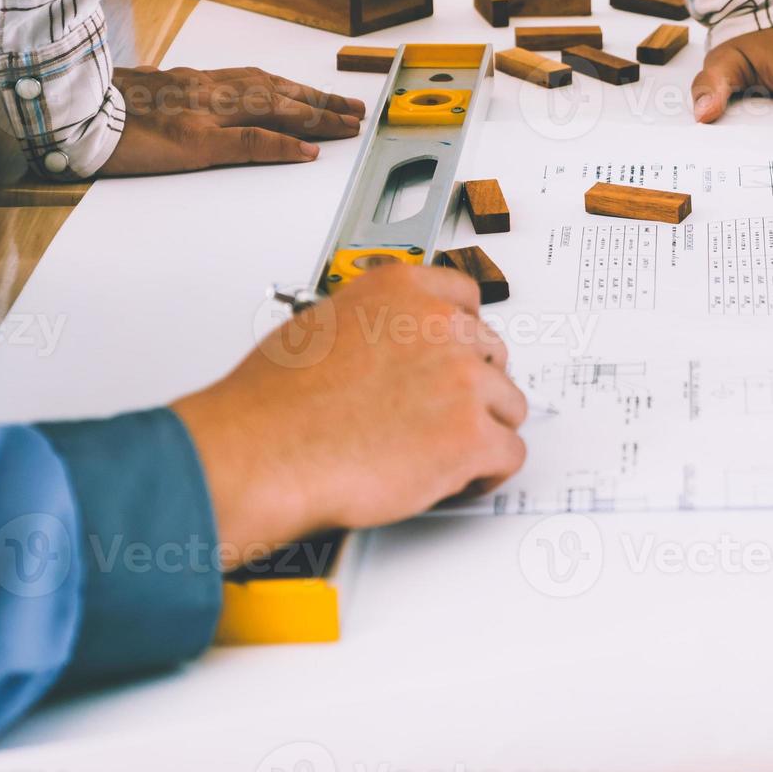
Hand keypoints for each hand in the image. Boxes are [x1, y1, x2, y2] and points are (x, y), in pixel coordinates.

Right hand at [100, 66, 365, 174]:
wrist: (59, 110)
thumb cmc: (95, 109)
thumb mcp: (143, 98)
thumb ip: (176, 103)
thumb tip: (197, 115)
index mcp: (192, 81)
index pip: (258, 81)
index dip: (295, 89)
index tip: (323, 96)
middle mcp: (204, 90)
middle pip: (277, 91)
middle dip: (320, 100)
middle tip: (355, 109)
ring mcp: (201, 113)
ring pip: (274, 109)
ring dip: (316, 116)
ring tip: (349, 124)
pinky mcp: (193, 140)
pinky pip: (248, 141)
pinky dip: (283, 144)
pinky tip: (309, 151)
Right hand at [172, 265, 527, 561]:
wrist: (262, 453)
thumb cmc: (273, 405)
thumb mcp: (318, 327)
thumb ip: (370, 326)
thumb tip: (380, 345)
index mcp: (401, 292)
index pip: (464, 297)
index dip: (464, 334)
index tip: (461, 352)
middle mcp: (439, 327)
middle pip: (492, 355)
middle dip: (471, 388)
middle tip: (439, 416)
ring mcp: (462, 380)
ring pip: (507, 406)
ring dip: (481, 430)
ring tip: (441, 453)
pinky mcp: (471, 436)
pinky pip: (510, 454)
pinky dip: (487, 472)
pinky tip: (456, 479)